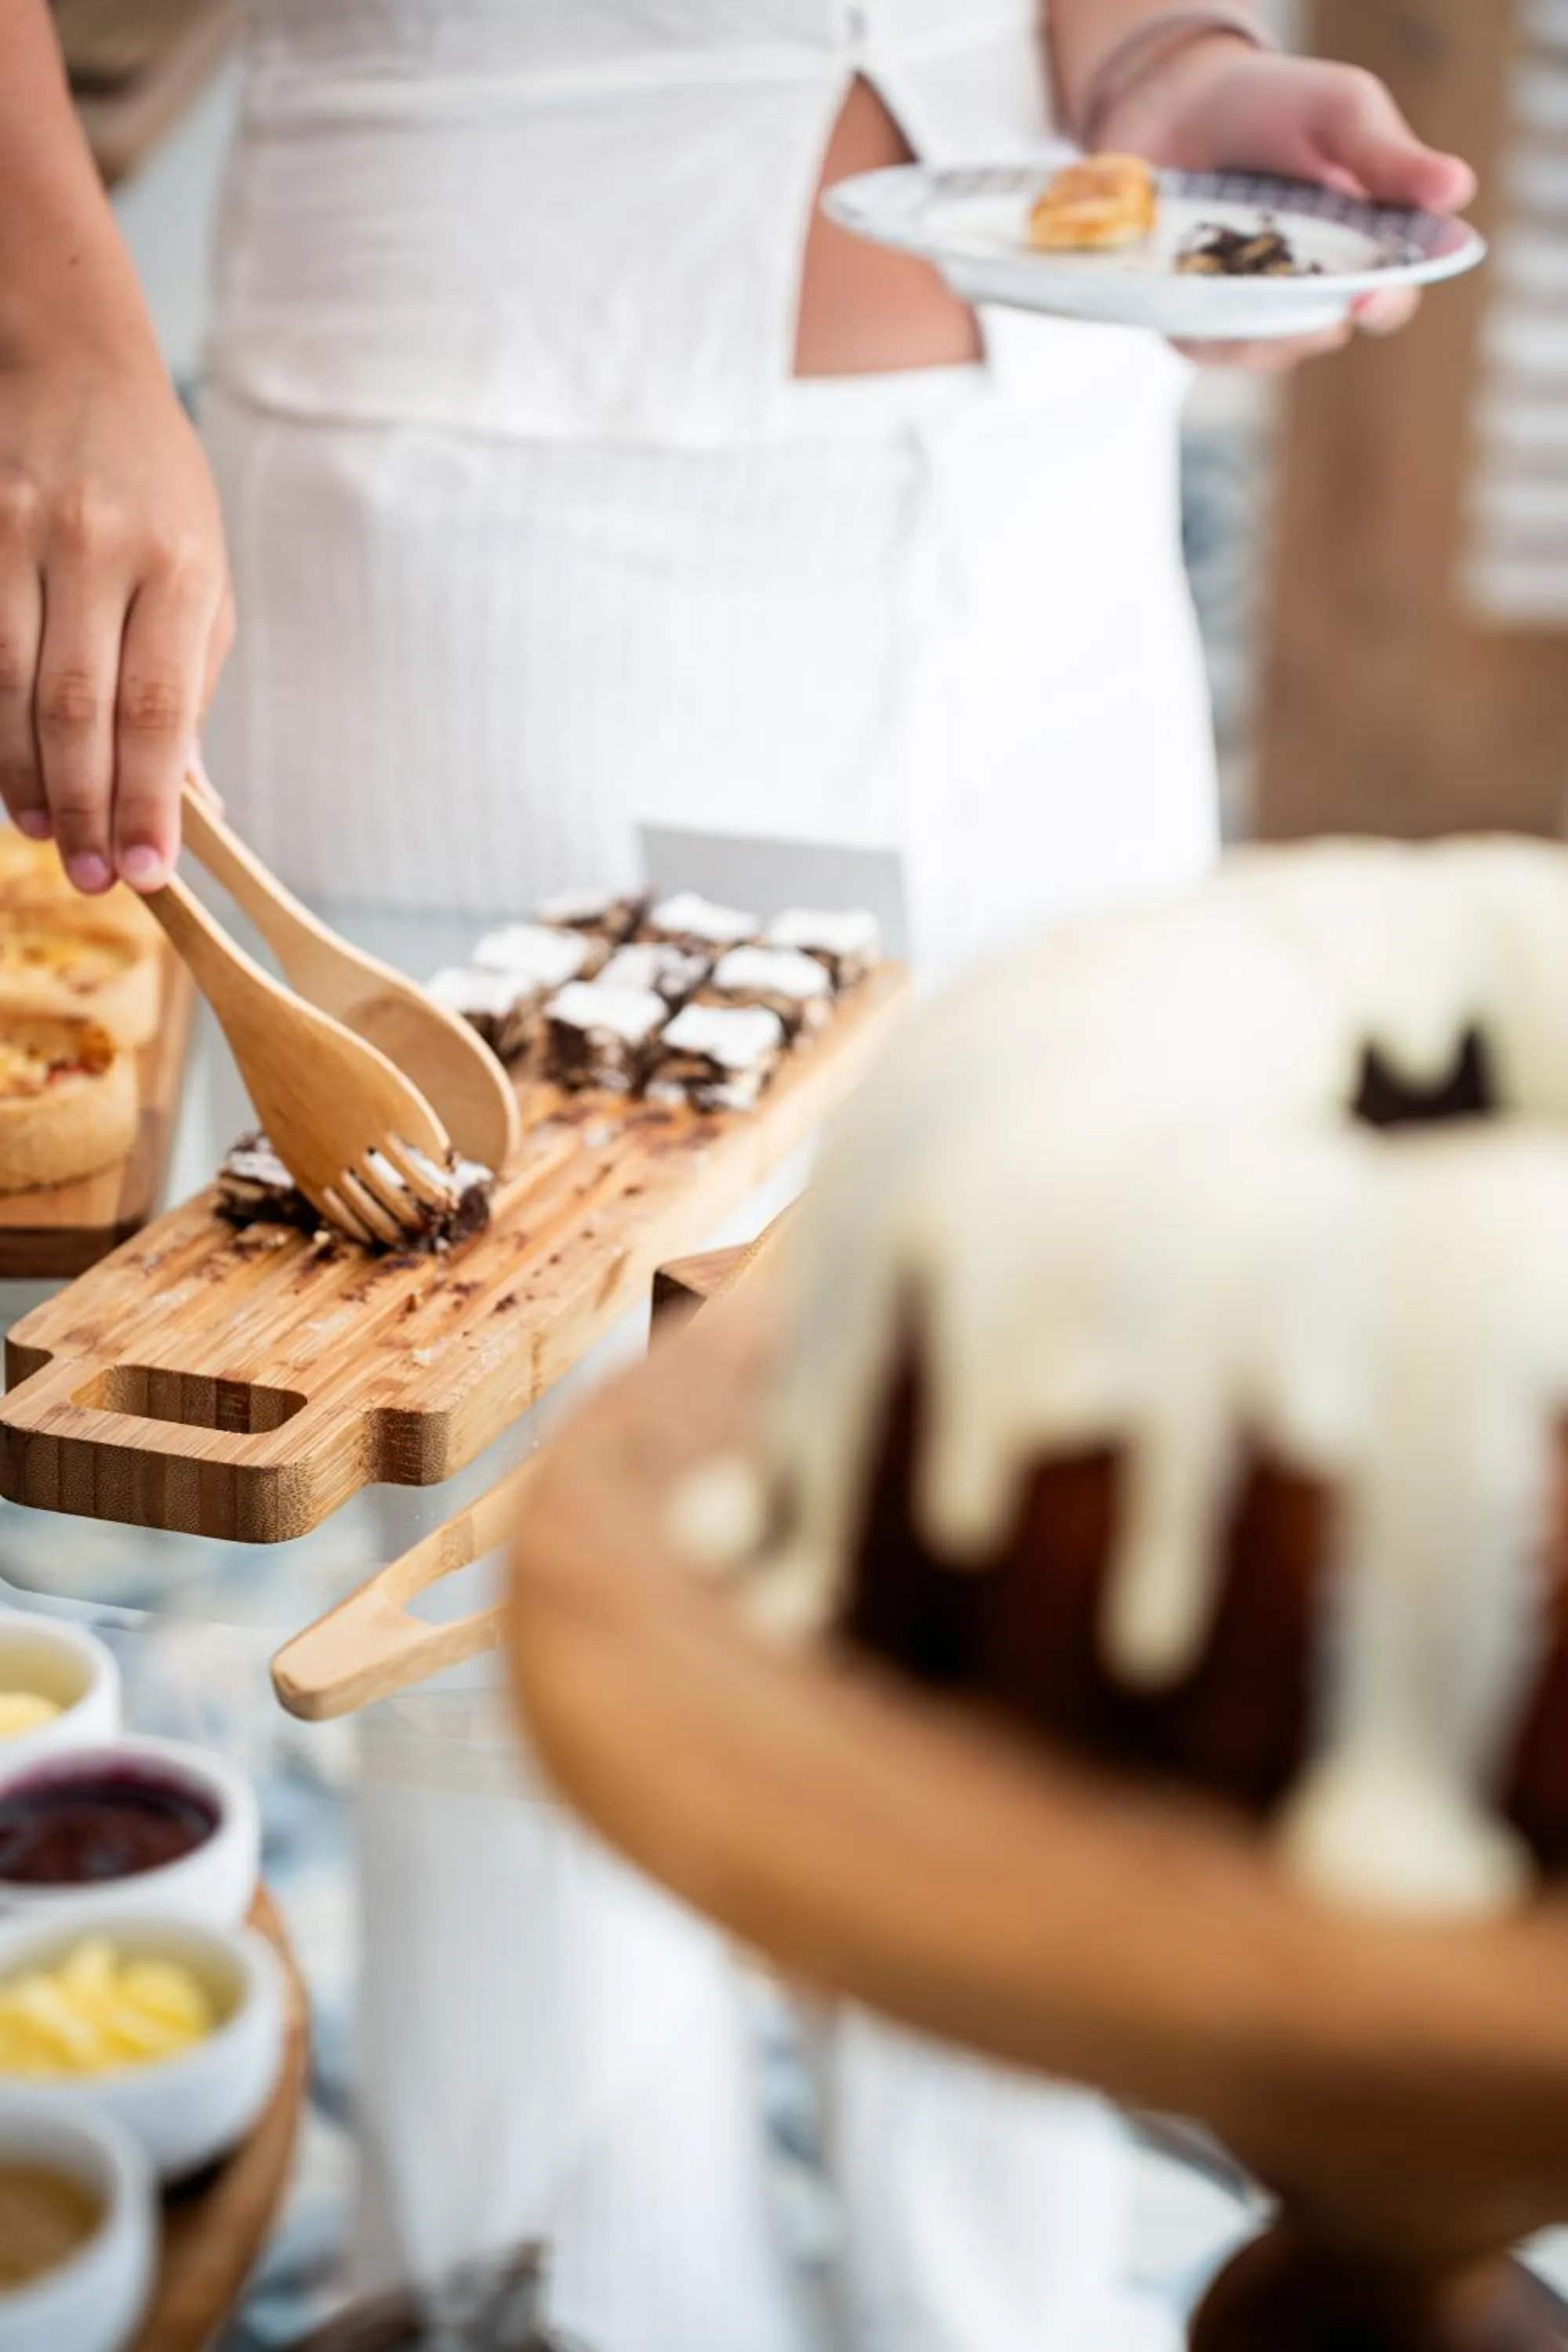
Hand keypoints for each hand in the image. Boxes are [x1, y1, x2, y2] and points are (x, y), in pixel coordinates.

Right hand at [0, 337, 232, 891]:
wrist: (72, 358)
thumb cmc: (155, 488)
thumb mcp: (203, 576)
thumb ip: (188, 684)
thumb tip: (188, 796)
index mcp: (175, 564)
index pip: (156, 709)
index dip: (149, 799)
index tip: (152, 871)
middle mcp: (92, 547)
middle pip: (75, 709)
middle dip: (85, 806)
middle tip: (96, 878)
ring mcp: (14, 534)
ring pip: (8, 687)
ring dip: (25, 779)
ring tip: (48, 837)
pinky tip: (6, 775)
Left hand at [1098, 41, 1477, 371]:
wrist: (1178, 103)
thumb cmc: (1275, 106)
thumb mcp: (1340, 113)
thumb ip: (1388, 157)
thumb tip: (1458, 188)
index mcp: (1368, 246)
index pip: (1392, 295)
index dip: (1385, 302)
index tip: (1368, 297)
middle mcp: (1314, 290)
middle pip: (1323, 333)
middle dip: (1308, 323)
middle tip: (1283, 292)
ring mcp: (1254, 312)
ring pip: (1262, 350)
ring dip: (1249, 323)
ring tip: (1226, 276)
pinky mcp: (1196, 322)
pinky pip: (1204, 345)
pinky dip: (1199, 321)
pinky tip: (1186, 281)